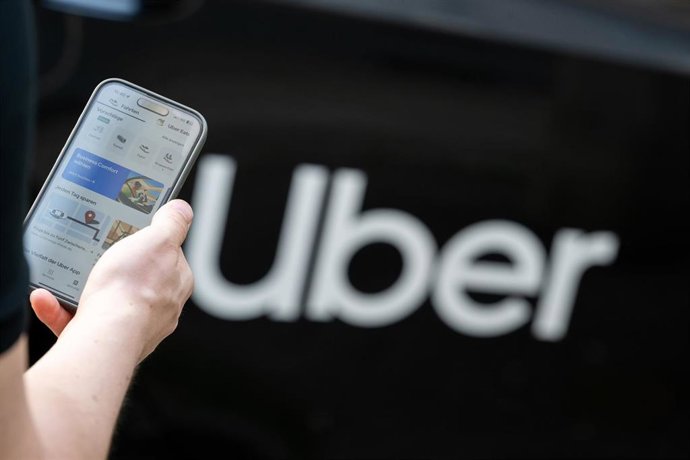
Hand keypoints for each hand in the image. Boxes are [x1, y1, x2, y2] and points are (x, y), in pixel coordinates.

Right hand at [30, 199, 193, 361]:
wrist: (107, 335)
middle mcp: (160, 308)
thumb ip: (172, 223)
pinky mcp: (104, 341)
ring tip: (64, 274)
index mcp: (176, 282)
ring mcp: (133, 326)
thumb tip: (181, 210)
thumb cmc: (132, 288)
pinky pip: (77, 320)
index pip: (167, 255)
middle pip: (136, 277)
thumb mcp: (158, 239)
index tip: (130, 233)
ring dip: (80, 286)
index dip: (149, 241)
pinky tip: (45, 297)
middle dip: (114, 265)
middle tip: (93, 252)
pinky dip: (59, 308)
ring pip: (104, 300)